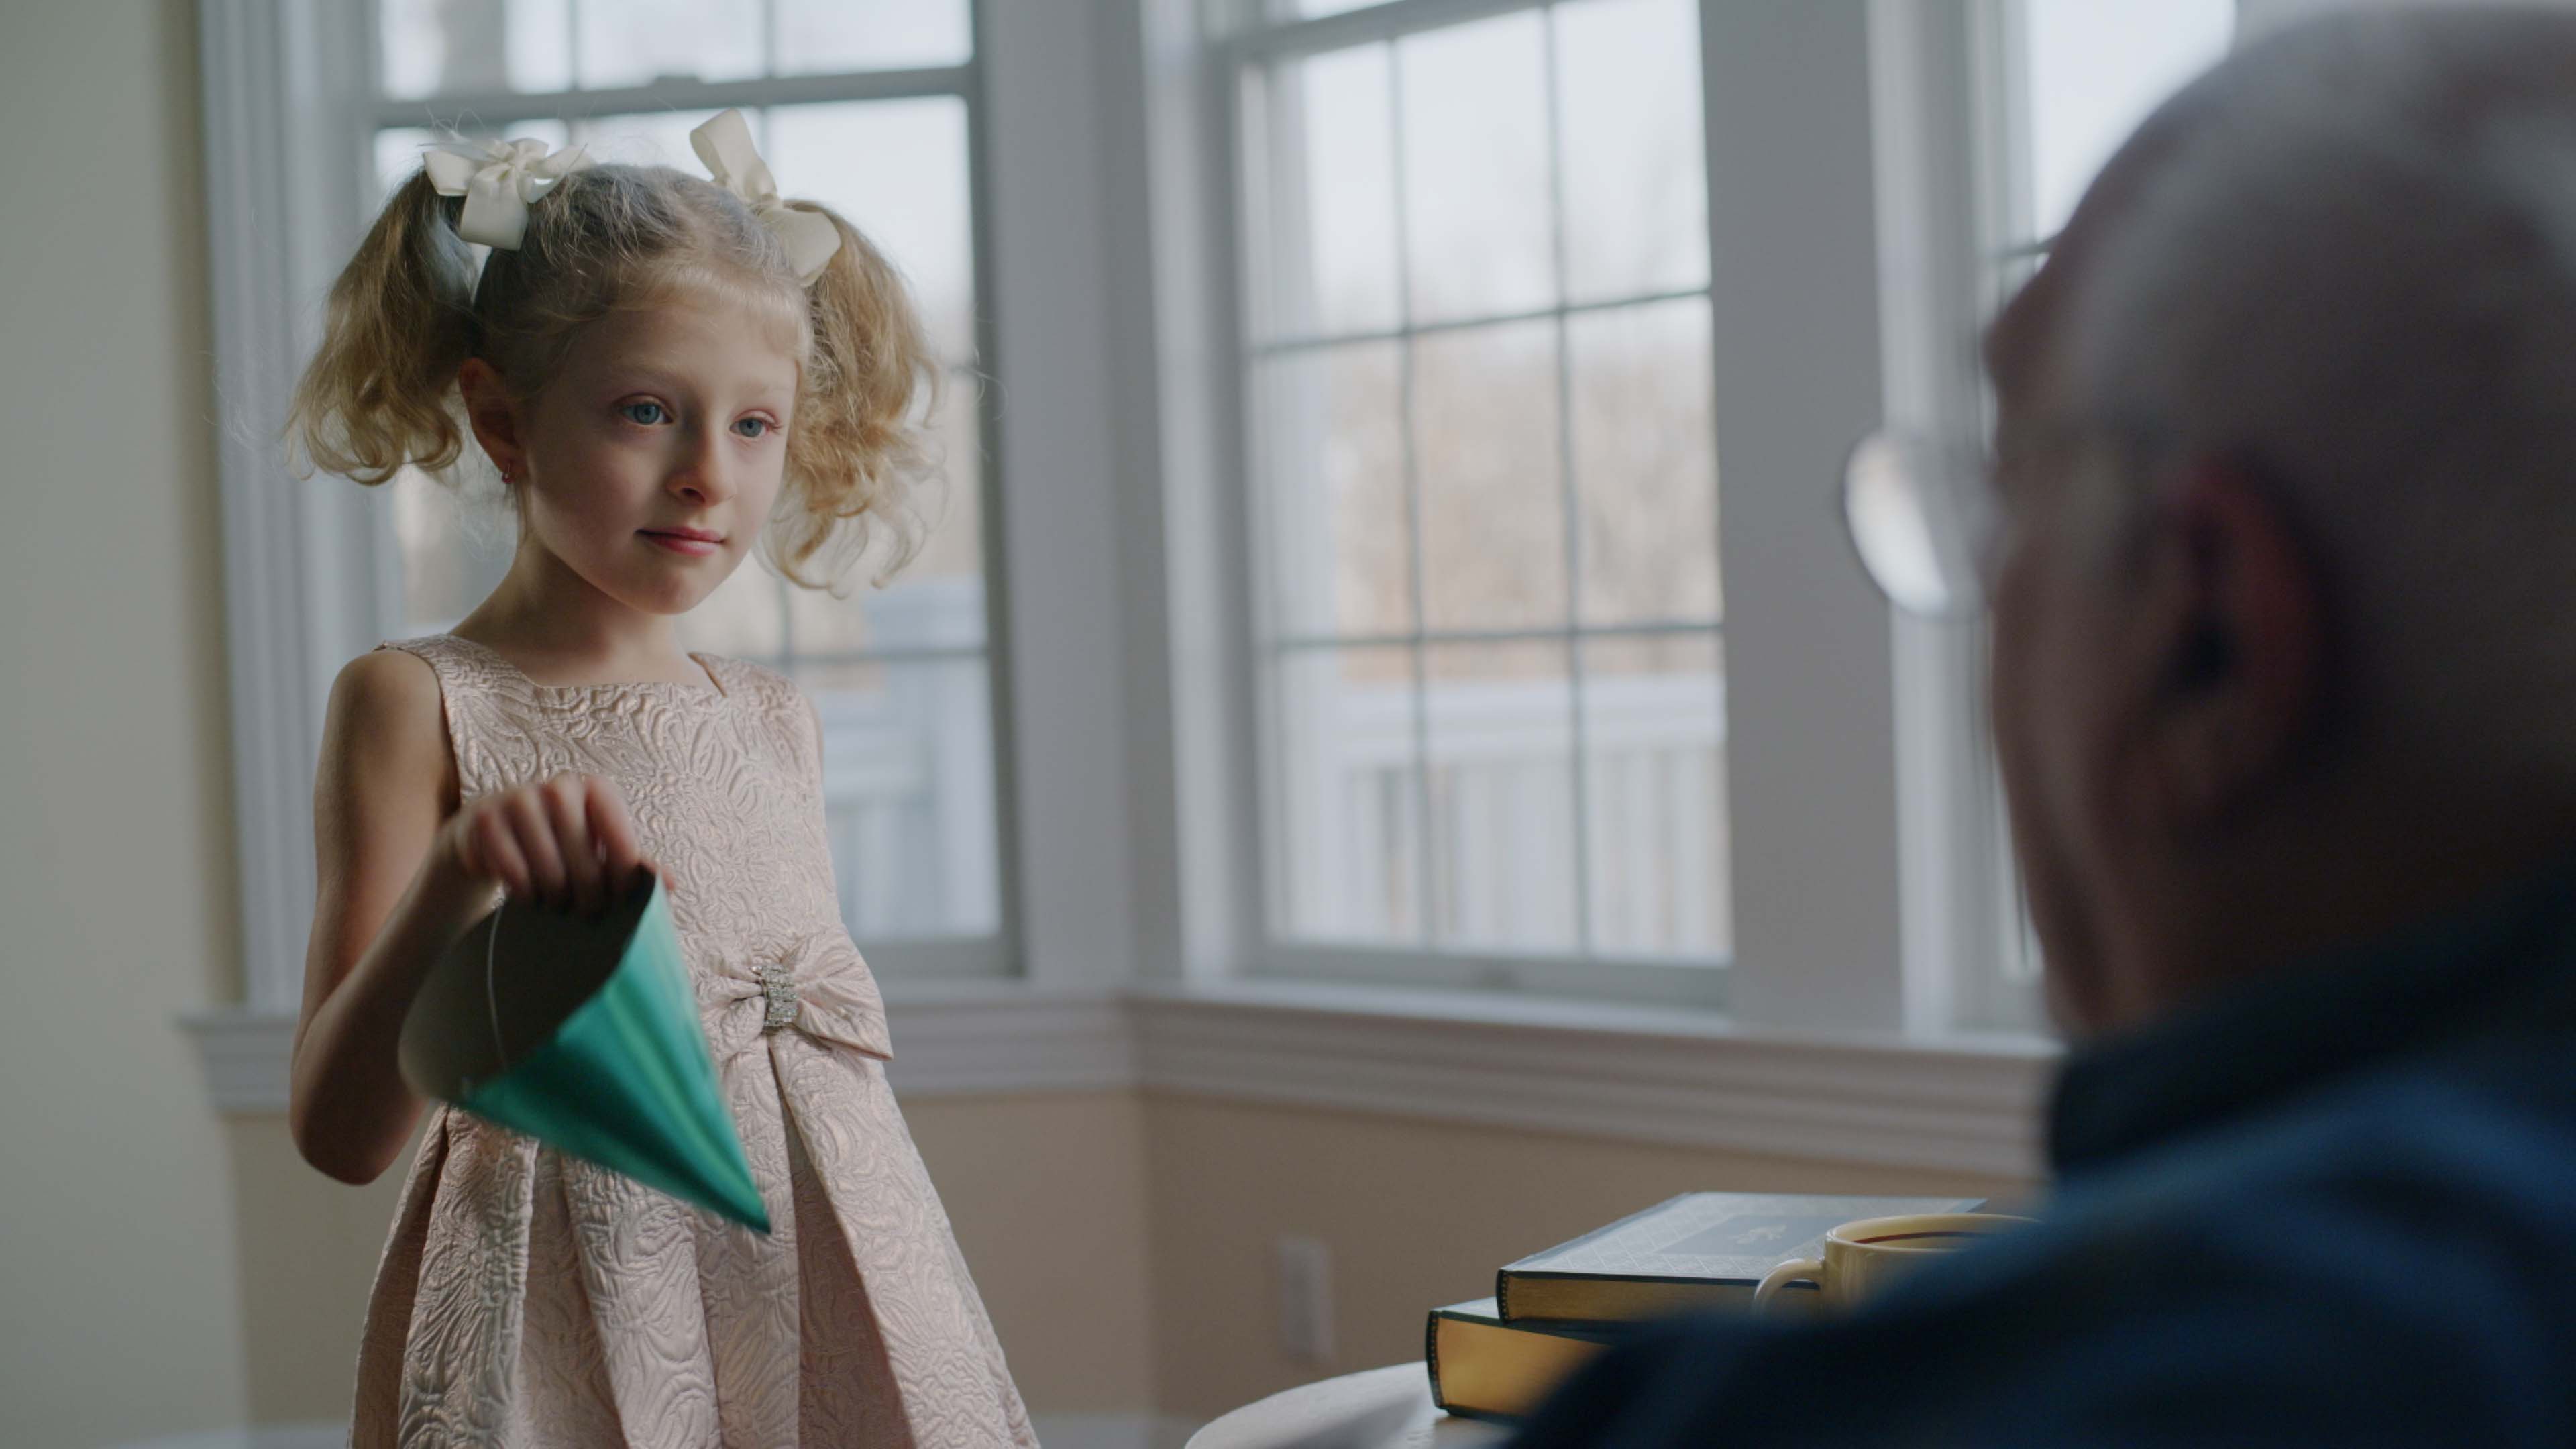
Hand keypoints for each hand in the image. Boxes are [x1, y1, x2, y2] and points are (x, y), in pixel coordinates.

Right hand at [431, 773, 647, 916]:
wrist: (494, 831)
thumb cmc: (560, 840)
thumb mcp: (599, 846)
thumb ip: (633, 863)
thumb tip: (669, 885)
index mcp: (596, 789)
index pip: (621, 839)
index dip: (623, 876)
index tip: (620, 898)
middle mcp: (560, 787)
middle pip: (585, 859)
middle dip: (589, 894)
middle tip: (588, 910)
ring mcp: (519, 799)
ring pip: (548, 867)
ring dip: (555, 896)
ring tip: (558, 903)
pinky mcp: (486, 818)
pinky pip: (511, 869)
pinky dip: (523, 890)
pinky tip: (529, 896)